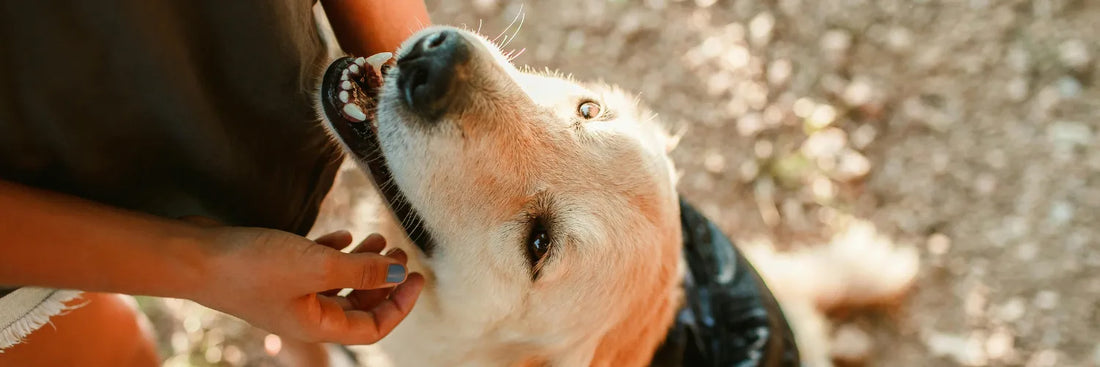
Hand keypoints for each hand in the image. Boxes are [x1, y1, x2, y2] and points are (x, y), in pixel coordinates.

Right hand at [189, 227, 423, 344]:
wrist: (192, 255)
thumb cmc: (251, 265)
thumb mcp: (317, 266)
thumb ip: (361, 270)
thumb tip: (399, 271)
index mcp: (317, 325)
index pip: (372, 328)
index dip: (399, 305)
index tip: (417, 275)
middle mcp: (305, 314)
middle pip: (358, 306)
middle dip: (382, 280)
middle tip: (399, 250)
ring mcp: (288, 294)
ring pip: (337, 285)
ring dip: (361, 264)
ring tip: (377, 239)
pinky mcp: (274, 272)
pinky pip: (314, 268)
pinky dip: (333, 253)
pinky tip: (342, 235)